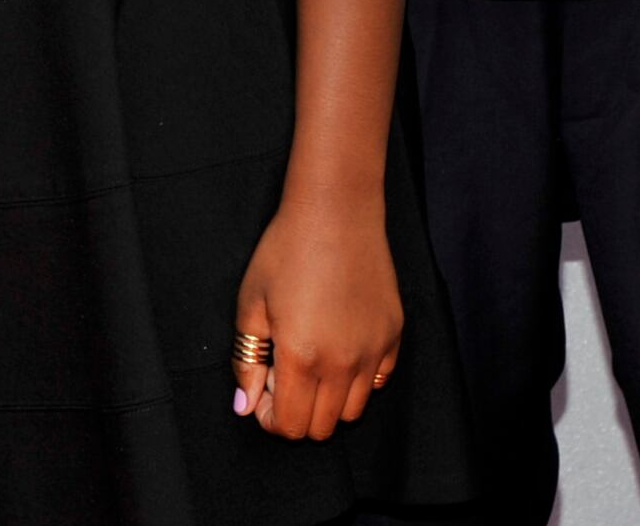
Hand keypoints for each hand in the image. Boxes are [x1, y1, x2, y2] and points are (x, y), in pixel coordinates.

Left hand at [230, 191, 402, 440]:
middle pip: (321, 428)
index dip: (270, 417)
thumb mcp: (251, 304)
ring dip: (328, 400)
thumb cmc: (286, 251)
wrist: (336, 211)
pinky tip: (340, 345)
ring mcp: (373, 351)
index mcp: (301, 357)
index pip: (290, 426)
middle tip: (284, 374)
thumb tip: (245, 405)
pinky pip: (378, 381)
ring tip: (313, 361)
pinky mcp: (393, 335)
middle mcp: (342, 363)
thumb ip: (246, 361)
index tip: (264, 390)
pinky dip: (358, 378)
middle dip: (297, 412)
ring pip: (352, 411)